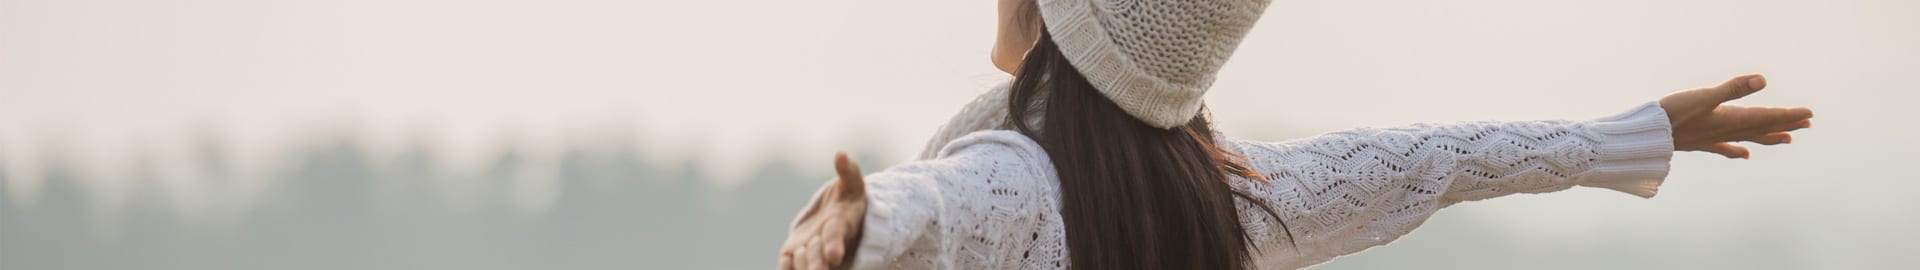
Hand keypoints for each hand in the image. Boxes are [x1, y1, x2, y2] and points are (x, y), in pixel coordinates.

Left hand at [779, 152, 867, 269]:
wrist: (838, 221)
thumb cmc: (848, 200)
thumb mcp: (852, 184)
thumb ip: (849, 171)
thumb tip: (841, 154)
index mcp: (841, 226)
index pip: (837, 236)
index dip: (835, 246)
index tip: (834, 258)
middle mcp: (827, 245)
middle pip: (820, 258)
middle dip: (816, 266)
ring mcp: (812, 254)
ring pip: (803, 265)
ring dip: (799, 266)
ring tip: (795, 254)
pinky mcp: (795, 257)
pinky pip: (787, 267)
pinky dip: (785, 268)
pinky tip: (785, 261)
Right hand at [1658, 74, 1814, 158]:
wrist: (1648, 135)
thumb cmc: (1673, 113)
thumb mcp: (1704, 96)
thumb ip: (1733, 89)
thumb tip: (1762, 80)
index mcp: (1731, 119)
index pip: (1766, 117)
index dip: (1788, 115)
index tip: (1809, 114)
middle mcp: (1727, 131)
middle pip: (1762, 128)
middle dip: (1784, 124)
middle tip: (1807, 123)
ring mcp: (1714, 138)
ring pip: (1748, 138)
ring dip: (1768, 137)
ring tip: (1787, 139)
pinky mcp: (1701, 142)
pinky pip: (1725, 147)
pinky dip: (1737, 150)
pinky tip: (1745, 155)